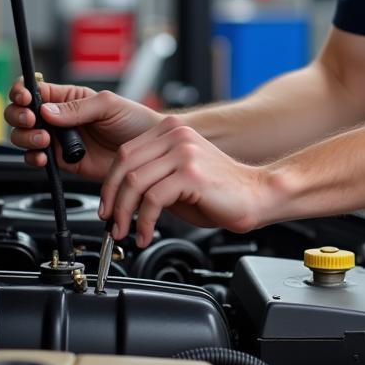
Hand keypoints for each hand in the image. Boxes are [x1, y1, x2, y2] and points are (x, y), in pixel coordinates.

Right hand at [5, 79, 161, 181]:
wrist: (148, 153)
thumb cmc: (135, 121)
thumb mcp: (109, 105)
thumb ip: (78, 107)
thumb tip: (47, 110)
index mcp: (69, 98)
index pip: (35, 90)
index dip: (22, 92)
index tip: (25, 98)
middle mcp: (59, 118)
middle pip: (21, 113)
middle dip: (19, 116)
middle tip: (33, 120)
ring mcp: (59, 140)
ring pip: (24, 137)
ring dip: (26, 138)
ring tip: (44, 140)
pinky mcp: (62, 161)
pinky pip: (36, 160)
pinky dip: (33, 158)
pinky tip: (43, 157)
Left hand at [99, 115, 267, 244]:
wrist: (257, 195)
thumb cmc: (220, 191)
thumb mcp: (179, 176)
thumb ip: (153, 176)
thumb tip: (119, 196)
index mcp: (172, 131)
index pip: (126, 152)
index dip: (109, 183)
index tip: (107, 207)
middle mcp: (177, 135)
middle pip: (125, 164)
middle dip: (111, 199)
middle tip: (112, 223)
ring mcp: (184, 152)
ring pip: (134, 182)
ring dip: (124, 214)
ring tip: (126, 232)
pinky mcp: (191, 173)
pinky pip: (152, 199)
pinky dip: (143, 222)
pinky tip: (146, 233)